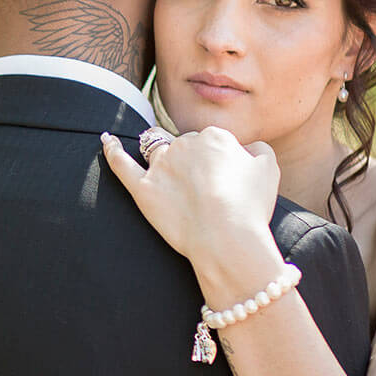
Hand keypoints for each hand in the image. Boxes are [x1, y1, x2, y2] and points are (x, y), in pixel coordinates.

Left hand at [100, 127, 280, 268]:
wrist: (226, 238)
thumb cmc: (250, 207)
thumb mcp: (269, 170)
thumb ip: (257, 150)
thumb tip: (246, 149)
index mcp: (214, 137)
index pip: (212, 143)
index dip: (220, 164)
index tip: (227, 186)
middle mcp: (184, 144)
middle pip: (185, 147)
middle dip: (194, 164)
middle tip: (208, 195)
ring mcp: (161, 166)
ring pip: (157, 151)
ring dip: (161, 157)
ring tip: (170, 176)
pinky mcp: (143, 189)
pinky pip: (121, 163)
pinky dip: (112, 150)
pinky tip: (106, 140)